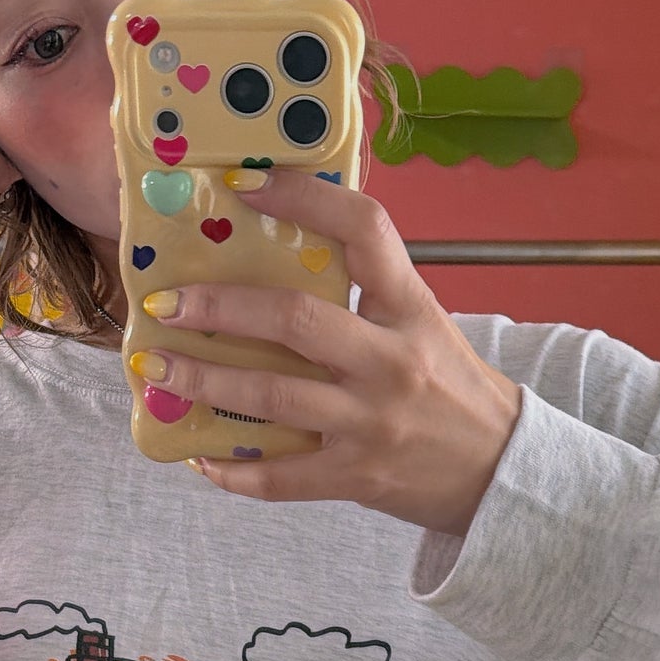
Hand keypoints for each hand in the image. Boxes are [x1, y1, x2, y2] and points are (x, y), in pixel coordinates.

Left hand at [130, 171, 521, 535]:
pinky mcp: (357, 477)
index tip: (242, 183)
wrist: (503, 471)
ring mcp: (372, 422)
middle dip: (219, 308)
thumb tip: (277, 256)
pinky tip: (199, 457)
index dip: (302, 198)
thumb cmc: (453, 389)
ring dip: (203, 382)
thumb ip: (368, 294)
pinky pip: (281, 477)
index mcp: (410, 308)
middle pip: (294, 320)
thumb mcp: (424, 325)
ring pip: (272, 396)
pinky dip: (233, 471)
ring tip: (156, 371)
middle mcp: (392, 361)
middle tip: (166, 303)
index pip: (363, 231)